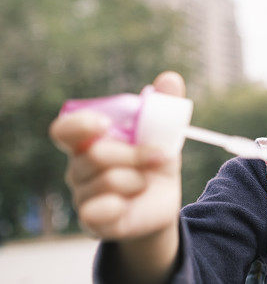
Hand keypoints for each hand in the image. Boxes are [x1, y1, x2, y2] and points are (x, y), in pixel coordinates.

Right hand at [49, 71, 185, 240]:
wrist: (163, 199)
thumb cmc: (154, 159)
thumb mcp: (164, 131)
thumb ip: (164, 104)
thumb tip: (170, 77)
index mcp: (90, 140)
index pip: (65, 129)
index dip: (79, 125)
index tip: (104, 123)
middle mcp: (78, 167)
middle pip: (96, 154)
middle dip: (136, 154)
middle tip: (159, 155)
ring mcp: (83, 195)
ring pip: (108, 181)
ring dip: (139, 178)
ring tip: (145, 182)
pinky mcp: (92, 221)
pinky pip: (96, 212)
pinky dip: (119, 204)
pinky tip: (127, 204)